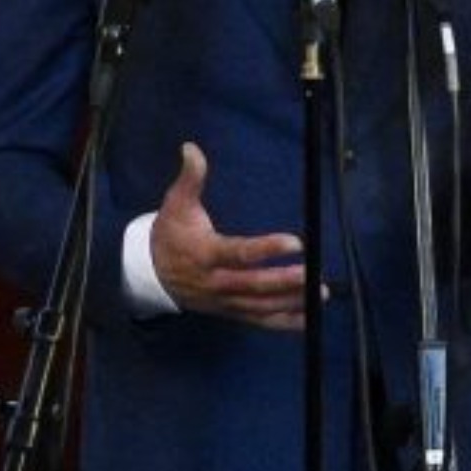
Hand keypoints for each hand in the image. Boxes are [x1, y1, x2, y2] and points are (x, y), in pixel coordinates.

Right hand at [149, 143, 312, 329]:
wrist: (152, 273)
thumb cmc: (171, 234)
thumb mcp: (175, 204)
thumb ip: (189, 179)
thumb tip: (191, 148)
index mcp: (205, 253)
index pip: (239, 253)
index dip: (267, 249)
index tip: (295, 242)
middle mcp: (215, 282)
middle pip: (254, 285)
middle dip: (285, 281)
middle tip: (313, 273)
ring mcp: (224, 301)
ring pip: (261, 305)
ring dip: (291, 301)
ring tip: (319, 292)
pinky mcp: (231, 312)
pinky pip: (259, 320)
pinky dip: (285, 322)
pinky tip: (309, 317)